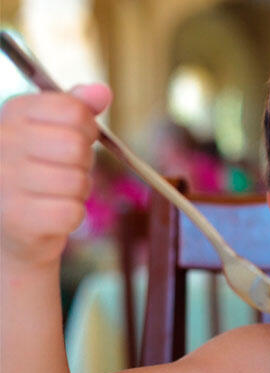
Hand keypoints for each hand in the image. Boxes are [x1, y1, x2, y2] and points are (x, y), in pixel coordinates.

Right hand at [0, 84, 110, 265]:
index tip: (74, 139)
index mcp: (12, 112)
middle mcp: (0, 141)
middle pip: (76, 146)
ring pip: (77, 181)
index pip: (73, 110)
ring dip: (77, 191)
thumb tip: (102, 91)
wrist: (10, 226)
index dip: (87, 129)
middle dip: (82, 162)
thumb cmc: (37, 173)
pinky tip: (49, 214)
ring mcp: (3, 181)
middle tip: (64, 170)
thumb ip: (76, 109)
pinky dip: (70, 216)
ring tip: (54, 193)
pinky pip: (72, 212)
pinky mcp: (15, 217)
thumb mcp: (53, 132)